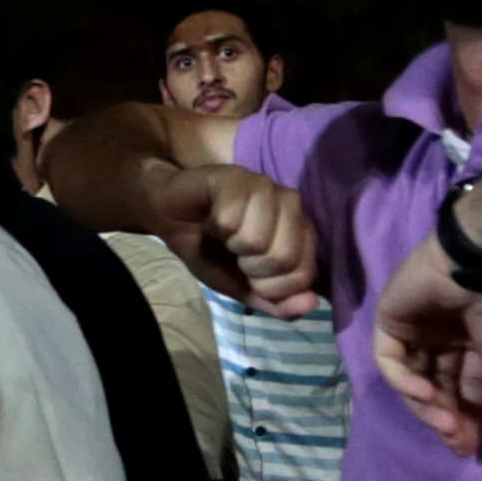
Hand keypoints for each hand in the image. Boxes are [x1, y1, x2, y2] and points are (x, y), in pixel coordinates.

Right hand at [159, 164, 320, 315]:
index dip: (270, 288)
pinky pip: (231, 219)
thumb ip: (277, 302)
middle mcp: (291, 204)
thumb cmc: (210, 251)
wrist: (171, 219)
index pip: (303, 274)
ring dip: (231, 245)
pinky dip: (214, 227)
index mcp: (301, 231)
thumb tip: (310, 304)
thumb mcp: (243, 288)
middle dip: (250, 268)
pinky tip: (210, 218)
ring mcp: (265, 186)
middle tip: (234, 252)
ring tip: (223, 233)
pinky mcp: (236, 176)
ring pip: (258, 239)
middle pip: (284, 257)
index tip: (248, 273)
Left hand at [371, 232, 481, 457]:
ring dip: (427, 407)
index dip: (467, 422)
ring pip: (413, 381)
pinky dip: (405, 382)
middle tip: (457, 442)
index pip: (464, 392)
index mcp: (475, 347)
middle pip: (437, 390)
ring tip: (446, 422)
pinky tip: (426, 394)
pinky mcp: (390, 321)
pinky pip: (390, 361)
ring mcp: (415, 331)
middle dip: (446, 419)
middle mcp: (444, 341)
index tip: (473, 449)